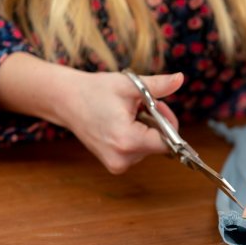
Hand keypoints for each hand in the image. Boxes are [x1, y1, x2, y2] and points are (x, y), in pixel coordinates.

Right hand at [64, 71, 182, 173]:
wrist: (65, 101)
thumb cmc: (95, 90)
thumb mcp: (129, 85)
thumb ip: (158, 85)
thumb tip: (180, 79)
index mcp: (128, 140)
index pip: (168, 142)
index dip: (168, 122)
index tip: (157, 106)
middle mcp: (123, 159)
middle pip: (160, 145)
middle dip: (157, 123)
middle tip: (141, 105)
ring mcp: (117, 165)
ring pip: (150, 148)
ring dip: (146, 130)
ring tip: (128, 114)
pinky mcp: (115, 165)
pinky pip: (138, 152)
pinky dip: (137, 138)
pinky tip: (122, 125)